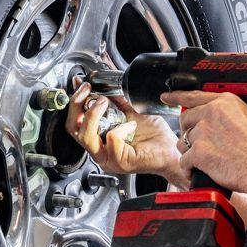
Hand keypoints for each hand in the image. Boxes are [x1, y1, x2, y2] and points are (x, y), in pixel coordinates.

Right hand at [66, 79, 189, 188]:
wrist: (172, 149)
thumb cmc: (154, 136)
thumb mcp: (131, 112)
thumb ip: (116, 102)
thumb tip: (103, 85)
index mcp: (99, 139)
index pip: (75, 122)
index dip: (75, 102)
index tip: (81, 84)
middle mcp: (100, 151)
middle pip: (74, 129)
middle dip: (78, 105)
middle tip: (89, 91)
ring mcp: (109, 158)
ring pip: (86, 136)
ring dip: (93, 115)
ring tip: (104, 102)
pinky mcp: (121, 162)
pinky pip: (111, 139)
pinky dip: (120, 128)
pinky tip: (131, 124)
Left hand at [160, 90, 246, 195]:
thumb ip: (227, 114)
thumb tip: (216, 121)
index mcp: (224, 102)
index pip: (193, 96)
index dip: (176, 97)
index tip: (167, 97)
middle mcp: (211, 113)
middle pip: (185, 120)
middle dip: (188, 132)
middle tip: (198, 144)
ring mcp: (203, 132)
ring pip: (183, 142)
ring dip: (190, 152)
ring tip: (206, 160)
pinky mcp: (200, 152)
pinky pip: (185, 160)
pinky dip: (190, 168)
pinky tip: (200, 170)